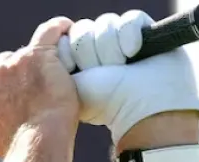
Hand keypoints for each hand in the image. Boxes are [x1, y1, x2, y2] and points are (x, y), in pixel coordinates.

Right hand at [0, 16, 81, 158]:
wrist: (38, 145)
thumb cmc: (20, 148)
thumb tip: (2, 108)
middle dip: (15, 73)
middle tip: (35, 92)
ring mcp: (11, 65)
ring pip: (25, 54)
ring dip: (39, 63)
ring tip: (56, 82)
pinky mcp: (37, 56)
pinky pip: (49, 33)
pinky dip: (58, 30)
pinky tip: (64, 33)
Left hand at [60, 10, 198, 146]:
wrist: (139, 106)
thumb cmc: (103, 101)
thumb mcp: (68, 85)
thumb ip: (54, 62)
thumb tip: (55, 38)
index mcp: (78, 61)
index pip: (65, 37)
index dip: (70, 53)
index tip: (79, 72)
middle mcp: (99, 48)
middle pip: (83, 28)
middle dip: (90, 54)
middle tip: (103, 73)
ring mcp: (121, 39)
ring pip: (105, 23)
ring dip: (111, 50)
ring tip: (121, 67)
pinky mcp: (145, 31)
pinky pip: (130, 19)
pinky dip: (129, 35)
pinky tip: (133, 52)